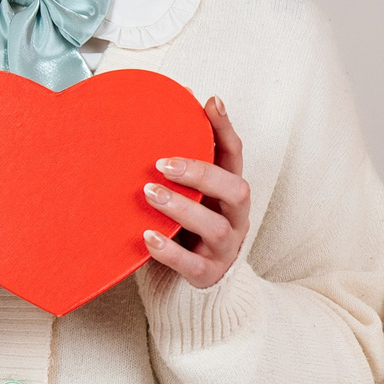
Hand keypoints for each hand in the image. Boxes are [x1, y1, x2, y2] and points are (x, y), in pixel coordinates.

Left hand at [144, 97, 251, 289]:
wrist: (196, 280)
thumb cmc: (188, 226)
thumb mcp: (191, 193)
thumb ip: (183, 161)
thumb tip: (171, 103)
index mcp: (230, 192)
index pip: (235, 155)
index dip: (226, 129)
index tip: (211, 103)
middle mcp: (235, 217)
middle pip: (236, 189)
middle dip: (201, 173)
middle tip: (163, 164)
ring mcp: (225, 247)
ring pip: (214, 226)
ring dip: (181, 207)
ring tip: (150, 194)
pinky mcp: (208, 273)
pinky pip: (192, 264)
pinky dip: (170, 250)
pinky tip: (148, 236)